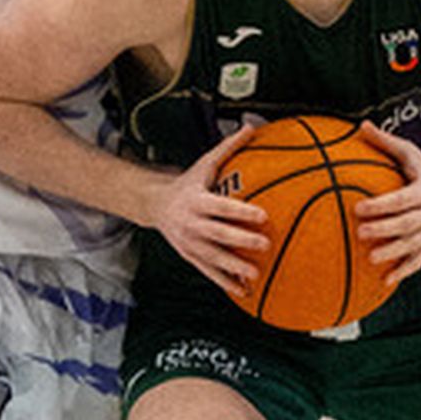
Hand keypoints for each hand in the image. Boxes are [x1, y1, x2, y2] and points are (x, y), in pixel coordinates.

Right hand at [148, 133, 266, 291]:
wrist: (155, 204)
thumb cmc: (189, 183)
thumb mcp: (204, 164)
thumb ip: (229, 148)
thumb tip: (252, 127)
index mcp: (197, 199)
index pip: (222, 206)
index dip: (241, 212)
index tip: (264, 215)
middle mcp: (191, 223)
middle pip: (218, 234)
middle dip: (240, 240)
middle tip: (265, 244)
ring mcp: (189, 243)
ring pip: (213, 257)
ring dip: (234, 267)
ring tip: (256, 274)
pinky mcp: (190, 256)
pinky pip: (209, 272)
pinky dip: (225, 282)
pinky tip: (244, 291)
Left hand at [352, 122, 420, 284]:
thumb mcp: (407, 151)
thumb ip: (385, 141)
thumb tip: (360, 125)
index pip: (403, 198)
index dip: (383, 205)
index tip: (359, 207)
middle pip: (408, 224)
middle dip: (385, 229)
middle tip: (360, 232)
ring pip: (414, 245)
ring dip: (393, 253)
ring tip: (370, 259)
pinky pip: (419, 260)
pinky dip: (404, 271)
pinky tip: (385, 281)